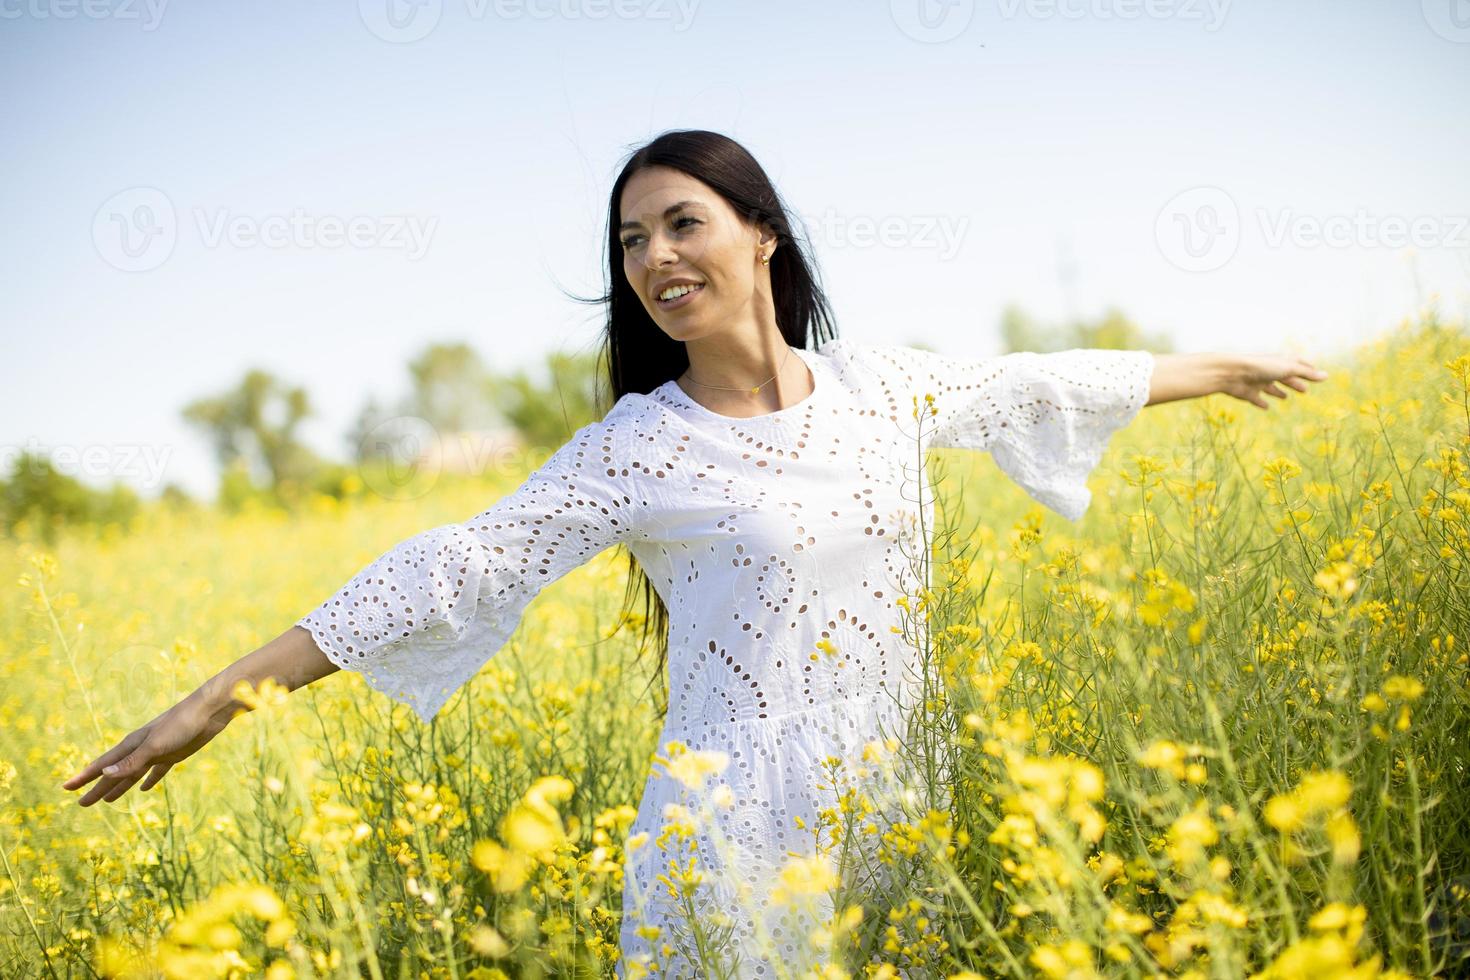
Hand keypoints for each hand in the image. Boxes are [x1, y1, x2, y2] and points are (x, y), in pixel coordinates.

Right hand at [61, 689, 242, 806]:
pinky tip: (145, 788)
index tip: (66, 789)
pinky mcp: (174, 754)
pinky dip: (149, 780)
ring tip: (107, 800)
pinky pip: (157, 771)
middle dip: (97, 789)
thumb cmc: (182, 724)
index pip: (102, 766)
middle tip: (81, 804)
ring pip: (133, 774)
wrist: (210, 711)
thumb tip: (105, 775)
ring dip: (120, 787)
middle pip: (114, 773)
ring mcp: (157, 752)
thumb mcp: (155, 745)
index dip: (84, 778)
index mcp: (132, 745)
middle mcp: (141, 749)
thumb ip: (132, 761)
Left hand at [1219, 354, 1328, 409]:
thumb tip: (1327, 376)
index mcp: (1279, 361)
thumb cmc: (1261, 367)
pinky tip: (1266, 407)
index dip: (1307, 368)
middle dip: (1295, 383)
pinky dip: (1261, 403)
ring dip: (1278, 392)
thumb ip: (1306, 373)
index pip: (1297, 363)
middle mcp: (1268, 371)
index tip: (1316, 373)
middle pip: (1284, 377)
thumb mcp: (1288, 369)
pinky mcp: (1248, 393)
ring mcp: (1257, 382)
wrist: (1231, 373)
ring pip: (1270, 388)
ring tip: (1285, 397)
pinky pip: (1256, 399)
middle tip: (1305, 391)